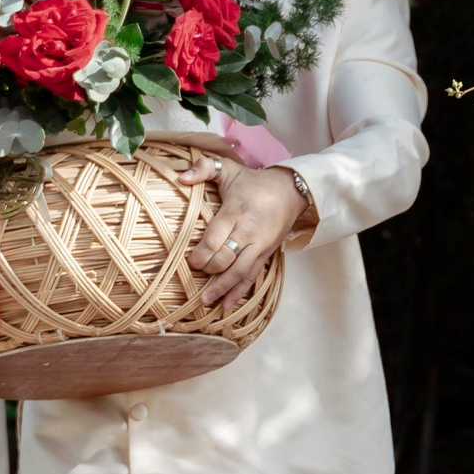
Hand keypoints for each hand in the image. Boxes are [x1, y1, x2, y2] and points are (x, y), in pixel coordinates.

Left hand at [180, 155, 306, 308]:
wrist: (291, 191)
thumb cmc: (254, 182)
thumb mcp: (229, 168)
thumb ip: (204, 168)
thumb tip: (181, 178)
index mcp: (236, 211)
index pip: (216, 238)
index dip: (202, 253)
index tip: (190, 261)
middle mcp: (249, 231)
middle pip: (228, 258)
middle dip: (210, 270)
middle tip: (195, 276)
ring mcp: (260, 245)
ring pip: (241, 271)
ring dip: (223, 288)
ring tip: (206, 301)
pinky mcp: (267, 254)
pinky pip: (252, 276)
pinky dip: (240, 292)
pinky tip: (227, 305)